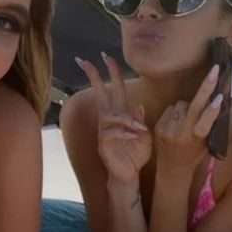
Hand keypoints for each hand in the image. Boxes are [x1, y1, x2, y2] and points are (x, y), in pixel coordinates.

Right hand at [75, 53, 151, 185]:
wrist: (128, 175)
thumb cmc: (135, 155)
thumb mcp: (144, 136)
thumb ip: (141, 121)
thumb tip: (140, 106)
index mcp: (119, 115)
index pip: (115, 89)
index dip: (112, 73)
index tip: (105, 56)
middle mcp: (108, 119)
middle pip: (101, 93)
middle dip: (95, 76)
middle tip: (87, 60)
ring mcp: (104, 130)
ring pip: (111, 114)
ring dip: (126, 119)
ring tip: (139, 129)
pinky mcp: (104, 142)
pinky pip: (113, 131)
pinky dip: (126, 132)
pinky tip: (135, 137)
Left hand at [153, 64, 222, 174]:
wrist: (172, 168)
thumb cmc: (196, 154)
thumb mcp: (210, 141)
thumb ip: (218, 121)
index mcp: (195, 140)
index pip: (204, 123)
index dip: (212, 110)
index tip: (221, 96)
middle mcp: (180, 135)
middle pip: (193, 107)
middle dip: (205, 87)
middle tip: (214, 69)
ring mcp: (167, 130)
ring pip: (180, 104)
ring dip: (187, 106)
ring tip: (188, 118)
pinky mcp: (157, 127)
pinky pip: (170, 108)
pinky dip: (176, 111)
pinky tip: (178, 120)